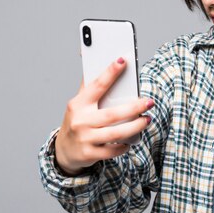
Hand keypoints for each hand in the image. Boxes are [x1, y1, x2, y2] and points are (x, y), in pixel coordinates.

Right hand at [54, 57, 152, 175]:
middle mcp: (80, 121)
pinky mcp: (89, 154)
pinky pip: (113, 150)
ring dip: (135, 127)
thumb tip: (93, 58)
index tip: (122, 61)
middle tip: (149, 102)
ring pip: (115, 133)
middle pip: (112, 114)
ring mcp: (85, 138)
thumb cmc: (77, 121)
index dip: (110, 73)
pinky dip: (124, 145)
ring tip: (147, 120)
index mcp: (78, 104)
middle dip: (133, 108)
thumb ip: (90, 86)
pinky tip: (131, 139)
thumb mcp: (79, 104)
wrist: (64, 150)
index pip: (96, 86)